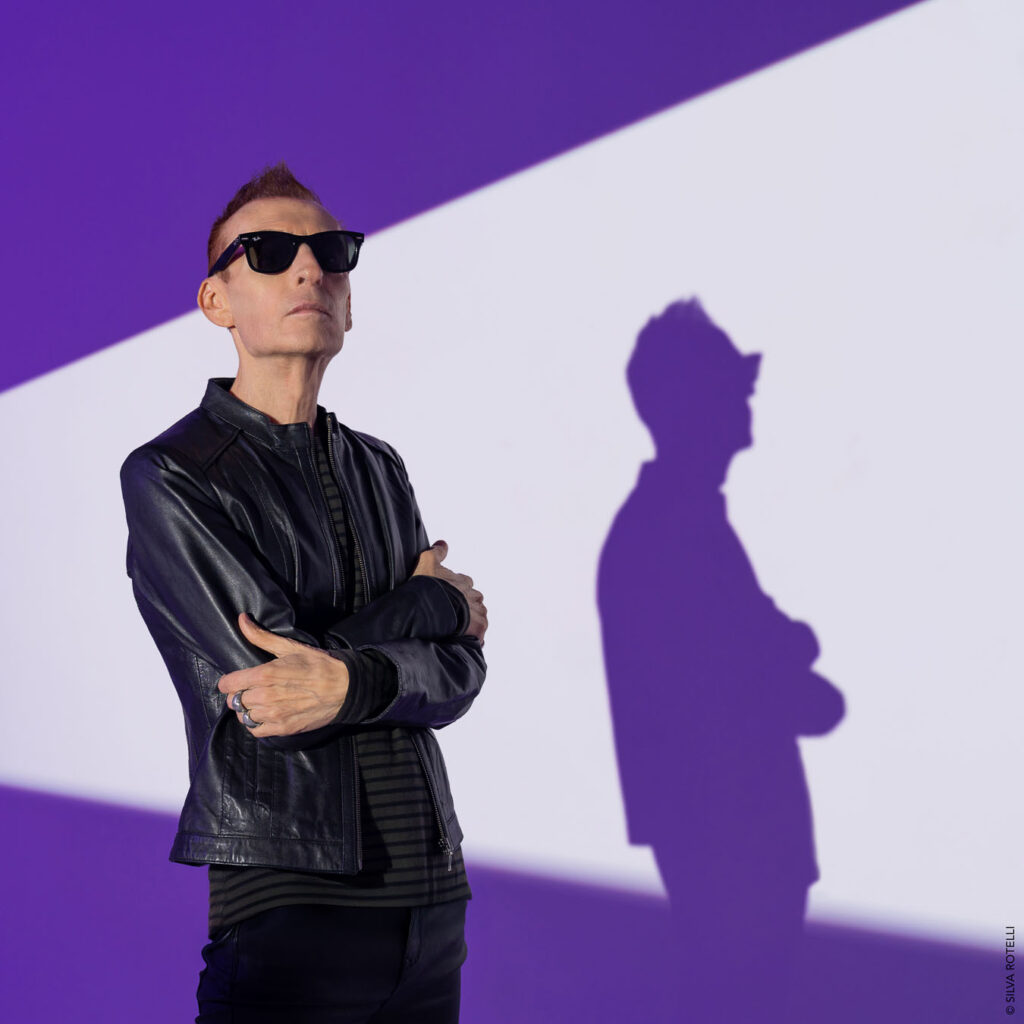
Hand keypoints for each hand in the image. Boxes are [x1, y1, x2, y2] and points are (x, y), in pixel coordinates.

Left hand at [216, 613, 349, 736]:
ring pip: (243, 716)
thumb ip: (261, 636)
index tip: (236, 680)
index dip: (229, 681)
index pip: (228, 683)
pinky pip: (256, 731)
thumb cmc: (319, 665)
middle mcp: (266, 696)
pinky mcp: (283, 728)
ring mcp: (274, 715)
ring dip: (248, 709)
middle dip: (240, 694)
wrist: (345, 688)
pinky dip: (256, 724)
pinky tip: (266, 715)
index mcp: (265, 674)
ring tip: (260, 702)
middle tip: (252, 689)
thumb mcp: (290, 647)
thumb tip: (241, 619)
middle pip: (234, 700)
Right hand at [412, 539, 487, 645]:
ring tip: (457, 629)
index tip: (448, 596)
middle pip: (474, 601)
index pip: (465, 584)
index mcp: (463, 581)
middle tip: (453, 614)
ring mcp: (478, 612)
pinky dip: (473, 637)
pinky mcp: (479, 627)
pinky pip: (479, 634)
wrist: (431, 606)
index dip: (457, 591)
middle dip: (466, 607)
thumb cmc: (428, 585)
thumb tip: (443, 543)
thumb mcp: (427, 562)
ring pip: (478, 617)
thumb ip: (436, 553)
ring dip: (470, 622)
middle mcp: (474, 595)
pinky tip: (462, 639)